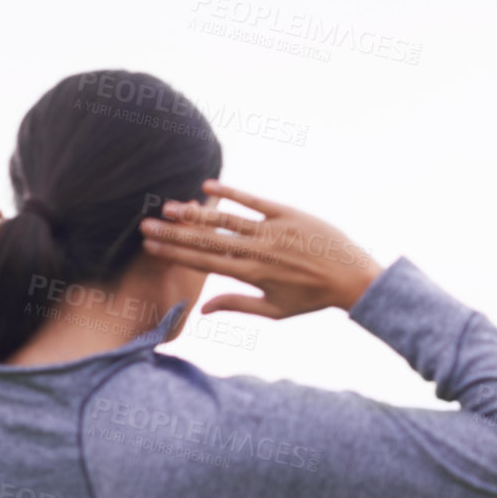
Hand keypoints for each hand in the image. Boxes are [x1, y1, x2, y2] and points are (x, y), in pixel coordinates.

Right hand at [139, 179, 382, 317]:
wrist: (352, 278)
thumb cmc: (312, 298)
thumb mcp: (274, 311)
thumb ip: (236, 305)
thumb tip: (202, 310)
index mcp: (251, 275)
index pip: (204, 262)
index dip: (175, 254)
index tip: (151, 248)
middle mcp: (258, 252)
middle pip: (206, 240)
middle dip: (173, 233)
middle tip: (145, 225)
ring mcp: (272, 231)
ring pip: (226, 220)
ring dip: (195, 213)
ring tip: (168, 207)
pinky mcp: (289, 214)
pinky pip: (255, 200)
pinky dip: (232, 192)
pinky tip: (208, 186)